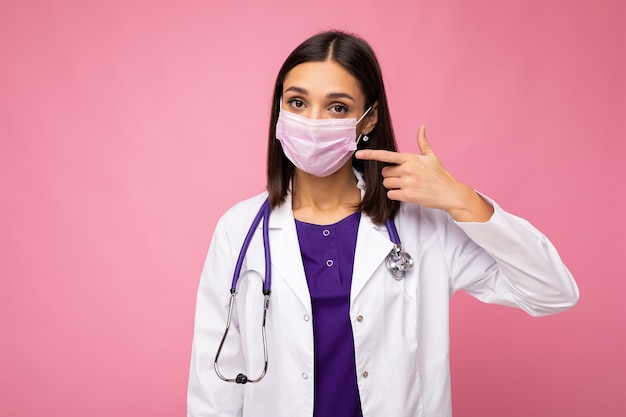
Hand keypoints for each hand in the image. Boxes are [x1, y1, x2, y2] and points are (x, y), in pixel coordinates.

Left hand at [355, 125, 493, 221]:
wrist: (449, 193)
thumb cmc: (440, 175)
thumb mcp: (432, 157)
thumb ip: (423, 142)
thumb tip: (422, 127)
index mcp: (410, 159)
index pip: (386, 155)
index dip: (371, 154)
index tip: (358, 154)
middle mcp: (407, 169)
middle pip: (385, 172)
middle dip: (391, 175)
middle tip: (405, 177)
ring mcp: (407, 183)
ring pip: (387, 183)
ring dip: (393, 185)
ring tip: (407, 185)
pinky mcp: (407, 195)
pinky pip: (391, 194)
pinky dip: (396, 195)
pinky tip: (407, 193)